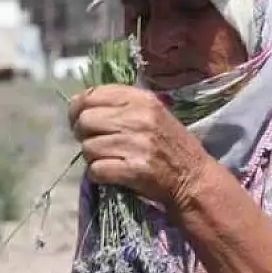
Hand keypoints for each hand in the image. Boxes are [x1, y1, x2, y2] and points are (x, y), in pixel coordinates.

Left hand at [68, 84, 211, 211]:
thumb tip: (79, 103)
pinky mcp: (133, 170)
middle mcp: (139, 118)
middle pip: (85, 120)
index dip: (78, 108)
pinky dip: (98, 174)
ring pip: (88, 147)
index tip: (79, 119)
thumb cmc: (169, 144)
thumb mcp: (153, 113)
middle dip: (82, 134)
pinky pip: (96, 169)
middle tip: (94, 142)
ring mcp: (136, 144)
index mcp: (142, 99)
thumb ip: (120, 105)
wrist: (193, 177)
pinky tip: (111, 173)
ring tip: (108, 159)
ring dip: (92, 157)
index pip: (92, 94)